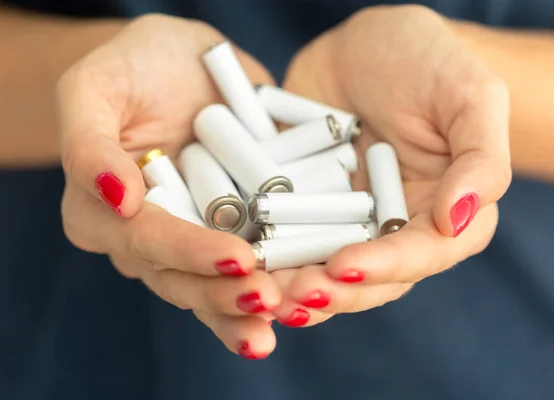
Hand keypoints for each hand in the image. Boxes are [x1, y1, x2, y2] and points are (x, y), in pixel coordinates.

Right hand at [58, 14, 280, 358]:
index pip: (146, 240)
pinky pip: (249, 268)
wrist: (177, 63)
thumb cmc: (130, 69)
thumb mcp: (93, 89)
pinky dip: (276, 287)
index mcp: (104, 215)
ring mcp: (191, 239)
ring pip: (214, 288)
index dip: (189, 253)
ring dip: (249, 311)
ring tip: (287, 316)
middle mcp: (147, 239)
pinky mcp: (231, 231)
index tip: (236, 259)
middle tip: (268, 301)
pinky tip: (302, 305)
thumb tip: (120, 200)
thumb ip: (89, 144)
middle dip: (224, 296)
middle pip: (182, 280)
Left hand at [270, 5, 510, 325]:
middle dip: (332, 292)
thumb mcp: (470, 95)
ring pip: (322, 270)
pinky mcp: (304, 209)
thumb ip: (481, 160)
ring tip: (260, 293)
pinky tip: (239, 264)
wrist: (367, 47)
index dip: (384, 268)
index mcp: (442, 214)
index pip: (420, 254)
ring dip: (292, 288)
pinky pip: (285, 239)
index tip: (344, 268)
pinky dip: (264, 256)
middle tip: (294, 294)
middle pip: (368, 279)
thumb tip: (457, 221)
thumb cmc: (429, 61)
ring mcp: (345, 223)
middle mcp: (394, 229)